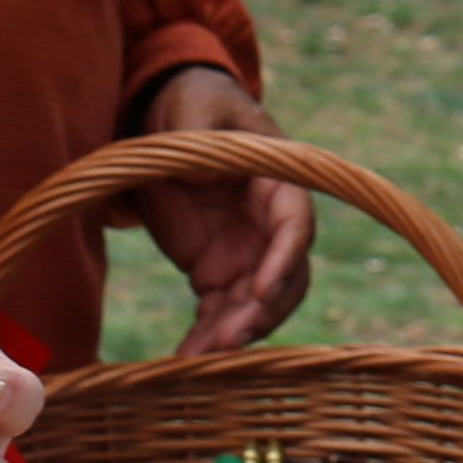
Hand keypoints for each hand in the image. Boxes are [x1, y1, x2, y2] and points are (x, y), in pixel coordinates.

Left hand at [121, 66, 314, 354]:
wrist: (167, 121)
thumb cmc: (189, 105)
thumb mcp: (189, 109)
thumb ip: (198, 131)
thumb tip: (208, 170)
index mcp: (276, 179)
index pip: (295, 223)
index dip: (283, 259)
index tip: (258, 290)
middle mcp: (270, 224)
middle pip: (286, 278)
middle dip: (262, 313)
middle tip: (227, 340)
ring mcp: (246, 252)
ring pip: (257, 305)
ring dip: (234, 333)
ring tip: (198, 357)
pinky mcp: (217, 272)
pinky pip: (220, 313)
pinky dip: (206, 337)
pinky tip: (184, 357)